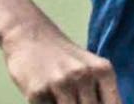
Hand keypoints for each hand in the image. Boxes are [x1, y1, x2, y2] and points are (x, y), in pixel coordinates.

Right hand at [1, 24, 120, 103]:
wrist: (30, 36)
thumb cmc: (64, 57)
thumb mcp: (90, 68)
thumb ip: (102, 92)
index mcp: (103, 70)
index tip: (91, 102)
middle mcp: (84, 75)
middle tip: (74, 98)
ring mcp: (61, 83)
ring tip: (60, 96)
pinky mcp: (37, 92)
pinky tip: (46, 97)